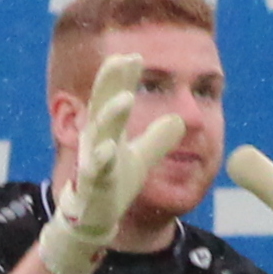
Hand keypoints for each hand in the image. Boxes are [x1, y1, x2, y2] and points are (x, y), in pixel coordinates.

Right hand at [42, 52, 183, 273]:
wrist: (95, 219)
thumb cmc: (114, 184)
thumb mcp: (142, 158)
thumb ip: (158, 138)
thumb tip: (180, 119)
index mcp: (107, 129)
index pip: (114, 96)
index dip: (123, 76)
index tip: (135, 55)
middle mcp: (96, 139)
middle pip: (102, 103)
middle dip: (110, 81)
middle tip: (122, 58)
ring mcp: (92, 159)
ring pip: (99, 133)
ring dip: (111, 115)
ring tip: (125, 98)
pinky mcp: (93, 183)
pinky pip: (96, 169)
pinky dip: (102, 158)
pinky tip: (109, 147)